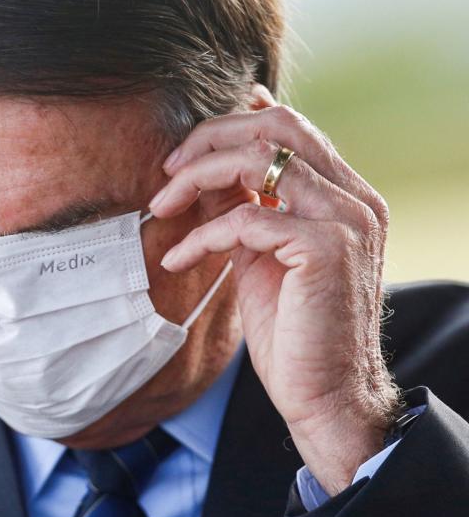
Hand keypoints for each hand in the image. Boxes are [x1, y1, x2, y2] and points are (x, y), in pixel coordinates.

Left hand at [150, 86, 399, 494]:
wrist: (326, 394)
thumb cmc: (292, 329)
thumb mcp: (261, 253)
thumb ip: (245, 206)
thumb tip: (207, 168)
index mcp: (345, 194)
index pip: (290, 127)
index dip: (234, 122)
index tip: (187, 145)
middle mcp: (354, 197)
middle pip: (276, 127)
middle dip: (210, 139)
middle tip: (167, 169)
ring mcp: (346, 219)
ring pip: (257, 160)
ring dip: (196, 178)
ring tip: (161, 206)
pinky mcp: (325, 248)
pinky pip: (244, 218)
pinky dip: (200, 236)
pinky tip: (175, 260)